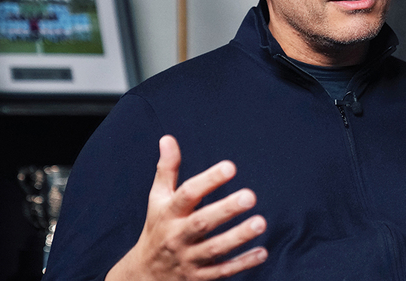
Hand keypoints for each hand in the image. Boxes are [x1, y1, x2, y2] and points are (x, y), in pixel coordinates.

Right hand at [106, 135, 267, 280]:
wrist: (143, 276)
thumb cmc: (157, 228)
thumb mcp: (157, 199)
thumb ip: (166, 170)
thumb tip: (168, 138)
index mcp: (169, 213)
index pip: (187, 194)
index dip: (208, 180)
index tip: (230, 167)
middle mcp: (177, 236)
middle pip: (201, 223)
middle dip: (225, 210)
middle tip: (250, 196)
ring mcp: (188, 258)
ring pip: (214, 249)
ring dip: (238, 237)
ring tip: (261, 222)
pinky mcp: (198, 277)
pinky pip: (222, 272)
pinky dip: (242, 264)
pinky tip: (262, 252)